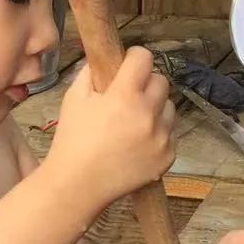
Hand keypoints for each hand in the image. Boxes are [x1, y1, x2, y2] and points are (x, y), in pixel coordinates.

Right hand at [46, 48, 175, 212]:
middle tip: (129, 97)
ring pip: (169, 108)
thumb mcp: (73, 99)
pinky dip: (158, 134)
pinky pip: (171, 133)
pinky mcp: (168, 156)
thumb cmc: (72, 141)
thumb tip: (104, 60)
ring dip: (155, 109)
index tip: (127, 66)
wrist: (78, 185)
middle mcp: (148, 114)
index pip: (144, 58)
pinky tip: (138, 143)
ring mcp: (162, 137)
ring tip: (133, 123)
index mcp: (125, 96)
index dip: (134, 58)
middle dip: (146, 84)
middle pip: (162, 81)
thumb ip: (91, 73)